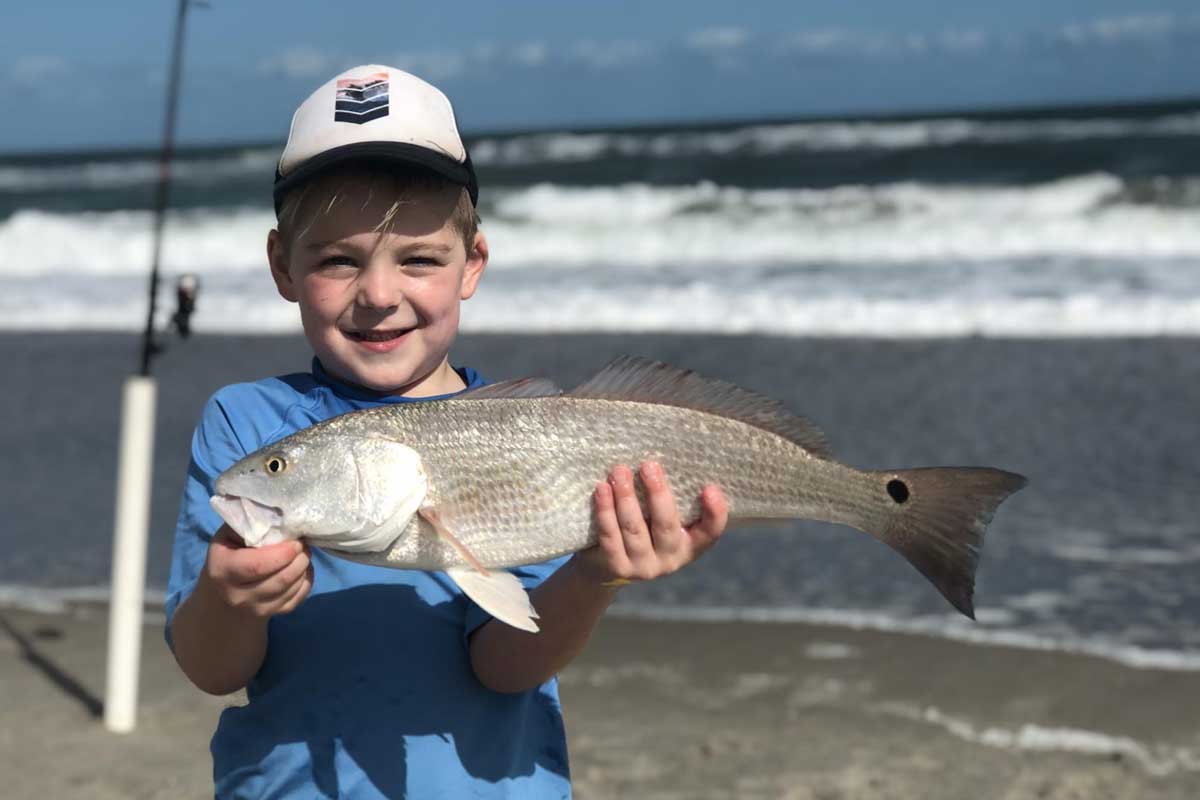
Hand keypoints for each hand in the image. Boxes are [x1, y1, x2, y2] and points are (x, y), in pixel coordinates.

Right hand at [201, 525, 313, 617]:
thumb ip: (248, 521)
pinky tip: (302, 569)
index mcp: (223, 570)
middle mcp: (237, 595)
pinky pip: (298, 599)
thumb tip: (274, 502)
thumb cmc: (229, 553)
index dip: (283, 553)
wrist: (222, 593)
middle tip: (303, 544)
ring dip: (304, 568)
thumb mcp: (230, 534)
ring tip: (303, 553)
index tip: (295, 541)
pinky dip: (306, 581)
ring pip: (291, 589)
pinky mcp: (271, 615)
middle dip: (299, 559)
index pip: (257, 566)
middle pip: (280, 579)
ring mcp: (255, 609)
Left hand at [574, 461, 727, 585]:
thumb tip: (668, 454)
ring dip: (626, 497)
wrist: (608, 564)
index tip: (710, 488)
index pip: (710, 531)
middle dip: (657, 494)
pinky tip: (601, 490)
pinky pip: (610, 536)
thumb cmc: (644, 528)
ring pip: (634, 529)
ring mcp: (644, 567)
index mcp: (691, 545)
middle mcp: (671, 559)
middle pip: (666, 525)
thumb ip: (670, 498)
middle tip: (649, 465)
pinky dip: (605, 511)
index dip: (714, 512)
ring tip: (619, 472)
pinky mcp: (617, 567)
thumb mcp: (662, 518)